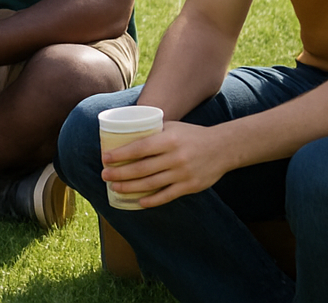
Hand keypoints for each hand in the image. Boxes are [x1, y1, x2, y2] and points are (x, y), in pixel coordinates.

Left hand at [101, 121, 229, 207]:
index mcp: (168, 139)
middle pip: (141, 168)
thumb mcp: (172, 127)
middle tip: (104, 175)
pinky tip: (139, 202)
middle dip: (120, 173)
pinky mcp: (190, 187)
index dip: (121, 154)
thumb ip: (153, 132)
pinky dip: (152, 200)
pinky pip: (167, 196)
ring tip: (115, 188)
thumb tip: (127, 135)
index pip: (139, 148)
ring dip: (130, 187)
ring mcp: (183, 174)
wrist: (222, 148)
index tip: (105, 158)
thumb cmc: (192, 134)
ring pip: (151, 184)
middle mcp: (175, 157)